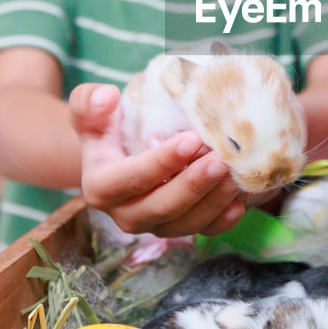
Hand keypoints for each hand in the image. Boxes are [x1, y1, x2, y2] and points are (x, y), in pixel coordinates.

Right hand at [69, 83, 245, 236]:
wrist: (116, 152)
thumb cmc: (105, 126)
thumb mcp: (88, 109)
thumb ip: (88, 101)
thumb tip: (106, 96)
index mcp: (100, 187)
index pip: (131, 179)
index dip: (162, 162)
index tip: (191, 140)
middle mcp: (125, 214)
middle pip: (161, 207)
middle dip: (193, 185)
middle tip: (220, 160)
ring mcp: (153, 224)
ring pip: (184, 223)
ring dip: (212, 202)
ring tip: (234, 176)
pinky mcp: (177, 227)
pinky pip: (202, 232)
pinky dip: (222, 221)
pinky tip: (239, 203)